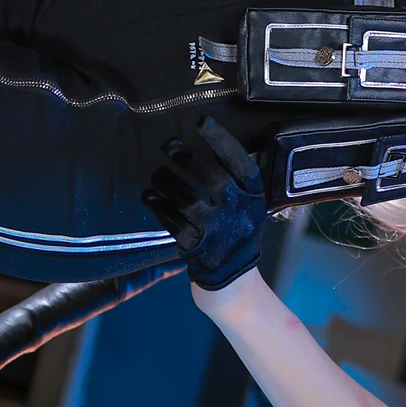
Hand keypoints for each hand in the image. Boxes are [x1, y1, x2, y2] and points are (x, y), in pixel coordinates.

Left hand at [142, 118, 265, 291]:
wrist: (234, 284)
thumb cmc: (237, 236)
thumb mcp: (248, 208)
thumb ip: (236, 182)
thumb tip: (213, 142)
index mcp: (255, 199)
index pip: (241, 165)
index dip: (222, 141)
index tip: (202, 121)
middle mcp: (240, 214)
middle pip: (214, 180)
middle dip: (188, 159)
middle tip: (169, 145)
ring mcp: (219, 233)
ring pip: (188, 200)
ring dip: (167, 183)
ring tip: (156, 175)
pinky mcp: (197, 248)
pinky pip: (173, 222)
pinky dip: (158, 207)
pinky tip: (149, 197)